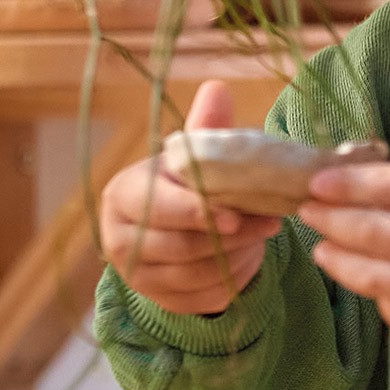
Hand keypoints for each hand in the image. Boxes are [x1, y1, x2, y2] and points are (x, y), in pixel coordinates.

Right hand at [100, 82, 281, 314]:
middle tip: (268, 222)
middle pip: (181, 246)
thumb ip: (205, 129)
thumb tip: (218, 88)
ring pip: (196, 274)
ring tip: (262, 234)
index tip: (233, 214)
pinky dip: (234, 278)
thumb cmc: (183, 184)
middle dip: (230, 235)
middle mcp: (120, 239)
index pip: (157, 208)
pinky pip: (206, 296)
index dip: (196, 213)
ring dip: (237, 255)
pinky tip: (249, 256)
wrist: (171, 227)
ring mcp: (138, 276)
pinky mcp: (162, 301)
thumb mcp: (191, 157)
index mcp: (122, 196)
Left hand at [300, 103, 389, 342]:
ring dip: (340, 263)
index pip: (387, 187)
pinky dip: (380, 300)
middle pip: (372, 232)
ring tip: (320, 250)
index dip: (344, 184)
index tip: (316, 182)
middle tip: (305, 212)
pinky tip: (369, 285)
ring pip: (376, 278)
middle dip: (330, 222)